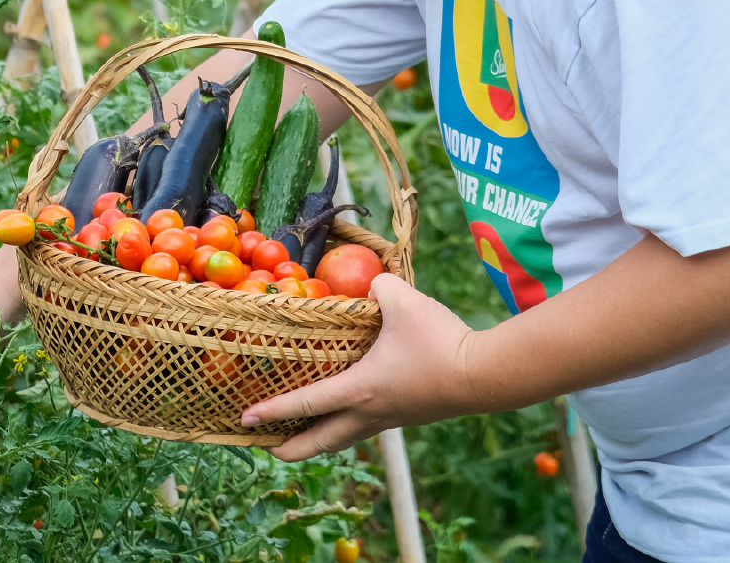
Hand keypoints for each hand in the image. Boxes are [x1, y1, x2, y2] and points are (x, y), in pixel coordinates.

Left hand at [241, 273, 479, 461]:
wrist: (484, 376)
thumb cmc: (439, 340)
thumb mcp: (402, 300)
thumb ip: (377, 285)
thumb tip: (369, 280)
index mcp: (358, 389)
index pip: (305, 404)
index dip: (272, 412)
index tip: (244, 418)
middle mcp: (368, 413)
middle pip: (319, 442)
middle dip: (288, 448)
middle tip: (264, 446)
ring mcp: (389, 419)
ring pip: (343, 439)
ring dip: (317, 441)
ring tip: (297, 437)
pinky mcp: (406, 416)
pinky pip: (364, 428)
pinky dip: (343, 428)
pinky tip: (345, 413)